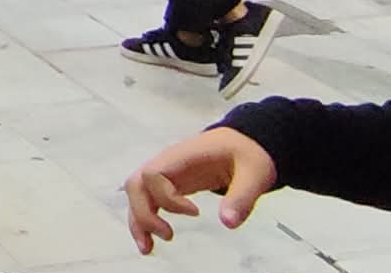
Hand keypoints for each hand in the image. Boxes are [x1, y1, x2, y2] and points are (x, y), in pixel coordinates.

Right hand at [124, 127, 276, 254]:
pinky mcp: (170, 184)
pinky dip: (145, 219)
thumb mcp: (254, 173)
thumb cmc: (245, 152)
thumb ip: (241, 197)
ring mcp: (167, 173)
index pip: (154, 173)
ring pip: (137, 194)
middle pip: (136, 184)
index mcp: (183, 155)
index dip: (168, 198)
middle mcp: (168, 163)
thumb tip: (227, 223)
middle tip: (168, 235)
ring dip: (139, 220)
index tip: (196, 213)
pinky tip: (151, 238)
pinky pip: (148, 200)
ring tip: (148, 247)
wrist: (244, 142)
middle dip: (143, 213)